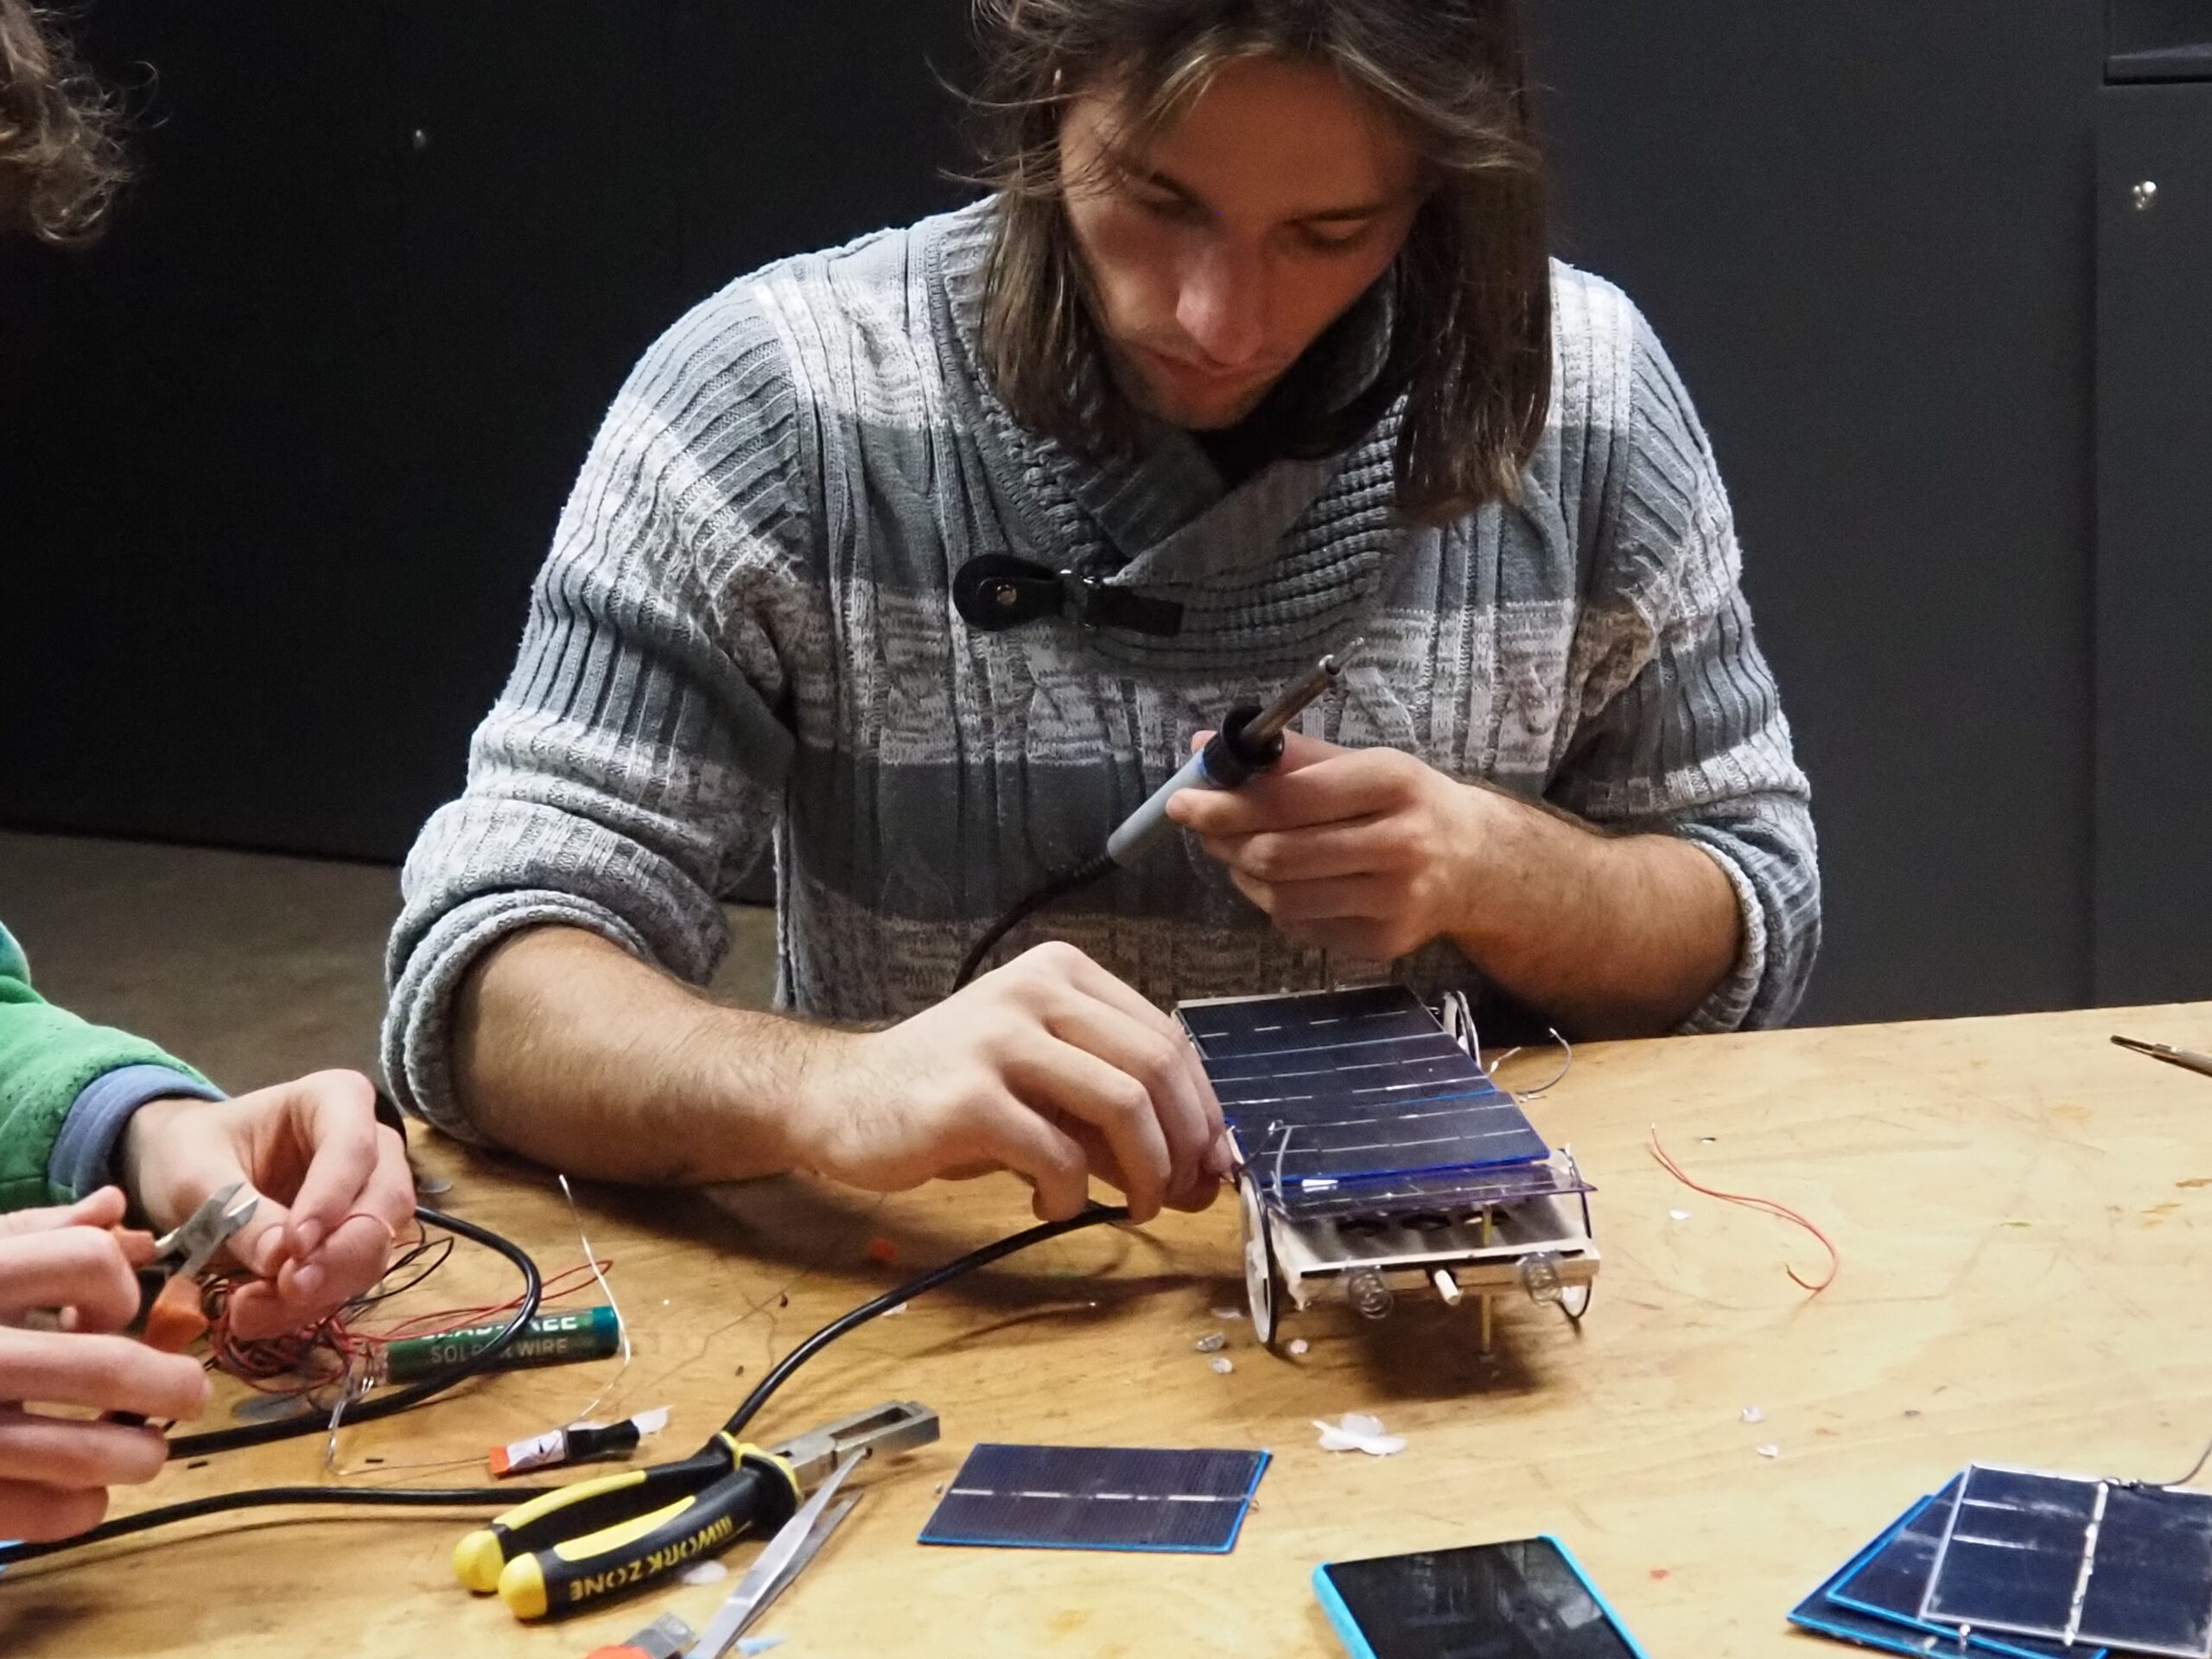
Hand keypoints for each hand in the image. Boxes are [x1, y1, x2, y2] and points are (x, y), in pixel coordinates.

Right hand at [0, 1188, 209, 1540]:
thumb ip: (29, 1234)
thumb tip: (115, 1207)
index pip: (90, 1262)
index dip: (120, 1287)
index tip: (113, 1312)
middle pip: (108, 1367)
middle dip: (172, 1386)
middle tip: (186, 1396)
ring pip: (87, 1453)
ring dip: (137, 1456)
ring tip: (143, 1452)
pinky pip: (43, 1511)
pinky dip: (79, 1506)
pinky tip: (83, 1494)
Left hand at [121, 1070, 414, 1341]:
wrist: (181, 1172)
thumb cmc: (189, 1152)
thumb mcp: (195, 1174)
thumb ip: (238, 1211)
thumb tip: (281, 1263)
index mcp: (337, 1100)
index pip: (355, 1147)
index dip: (332, 1198)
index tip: (294, 1246)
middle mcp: (371, 1148)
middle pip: (385, 1204)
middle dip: (340, 1254)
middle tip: (289, 1289)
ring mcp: (368, 1198)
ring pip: (374, 1250)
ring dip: (321, 1290)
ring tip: (250, 1310)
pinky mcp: (352, 1243)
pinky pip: (348, 1281)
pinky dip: (306, 1307)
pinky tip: (257, 1315)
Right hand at [785, 942, 1229, 1222]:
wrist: (844, 1098)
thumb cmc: (955, 1092)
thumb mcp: (1044, 1087)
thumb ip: (1115, 1116)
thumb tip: (1204, 1172)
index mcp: (1063, 973)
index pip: (1167, 1038)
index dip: (1205, 1108)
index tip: (1214, 1164)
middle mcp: (1035, 991)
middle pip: (1155, 1068)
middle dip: (1185, 1145)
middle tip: (1181, 1196)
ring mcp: (999, 1040)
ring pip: (1120, 1106)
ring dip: (1145, 1172)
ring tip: (1133, 1207)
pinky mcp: (968, 1098)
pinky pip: (1057, 1154)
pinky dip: (1070, 1194)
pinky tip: (1049, 1205)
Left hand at [1167, 729, 1492, 962]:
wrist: (1476, 864)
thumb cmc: (1407, 803)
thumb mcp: (1362, 764)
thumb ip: (1288, 758)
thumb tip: (1205, 744)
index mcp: (1393, 783)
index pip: (1290, 800)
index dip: (1226, 804)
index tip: (1183, 803)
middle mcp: (1400, 843)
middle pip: (1279, 854)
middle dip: (1225, 842)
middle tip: (1204, 829)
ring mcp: (1394, 901)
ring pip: (1283, 898)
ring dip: (1243, 876)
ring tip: (1239, 855)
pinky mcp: (1383, 942)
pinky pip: (1302, 926)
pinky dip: (1276, 904)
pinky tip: (1284, 883)